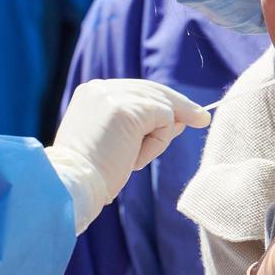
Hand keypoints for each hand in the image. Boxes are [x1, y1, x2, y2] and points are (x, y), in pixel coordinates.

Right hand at [47, 79, 210, 233]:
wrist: (71, 186)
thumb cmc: (90, 174)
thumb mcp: (114, 142)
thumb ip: (139, 125)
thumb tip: (179, 119)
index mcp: (92, 93)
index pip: (136, 90)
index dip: (162, 103)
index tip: (182, 116)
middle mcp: (101, 88)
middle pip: (153, 90)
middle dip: (180, 106)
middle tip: (203, 119)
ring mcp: (113, 95)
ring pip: (161, 107)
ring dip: (158, 137)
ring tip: (132, 161)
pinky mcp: (127, 110)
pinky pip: (164, 120)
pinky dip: (158, 143)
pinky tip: (134, 160)